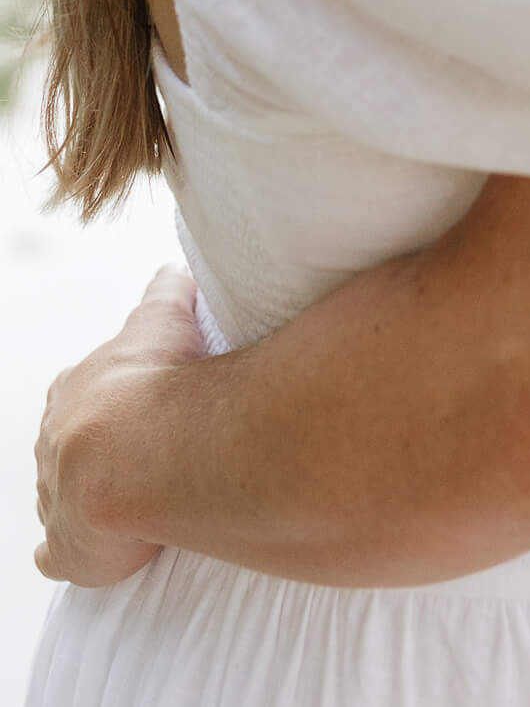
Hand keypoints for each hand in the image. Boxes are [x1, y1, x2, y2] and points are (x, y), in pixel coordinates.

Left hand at [35, 265, 202, 586]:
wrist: (139, 455)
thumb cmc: (154, 384)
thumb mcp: (161, 320)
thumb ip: (167, 293)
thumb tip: (177, 272)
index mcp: (74, 391)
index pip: (81, 391)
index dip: (106, 397)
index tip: (130, 402)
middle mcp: (56, 442)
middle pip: (67, 444)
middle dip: (91, 449)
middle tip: (132, 454)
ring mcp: (57, 497)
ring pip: (60, 495)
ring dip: (83, 498)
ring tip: (121, 502)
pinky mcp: (66, 549)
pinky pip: (56, 554)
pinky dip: (64, 552)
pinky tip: (81, 553)